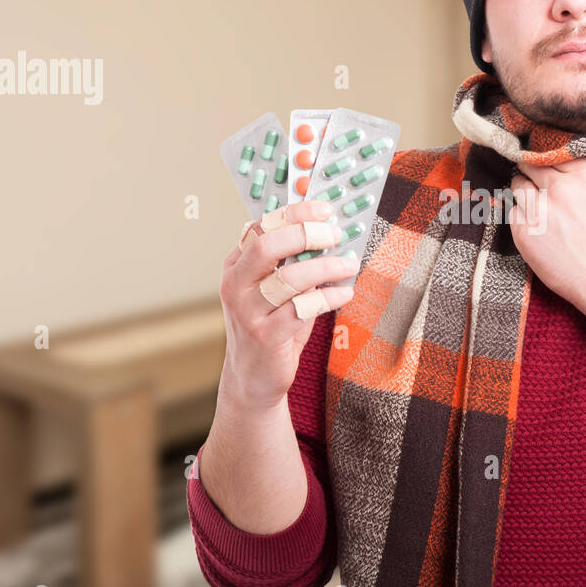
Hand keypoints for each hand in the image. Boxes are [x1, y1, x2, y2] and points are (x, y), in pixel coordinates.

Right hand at [217, 199, 358, 410]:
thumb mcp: (274, 290)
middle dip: (306, 234)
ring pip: (289, 278)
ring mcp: (247, 311)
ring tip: (349, 264)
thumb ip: (293, 263)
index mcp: (236, 265)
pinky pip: (303, 308)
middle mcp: (235, 285)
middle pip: (267, 246)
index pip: (261, 226)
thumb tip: (331, 235)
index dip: (294, 213)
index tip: (325, 209)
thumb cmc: (271, 325)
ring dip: (326, 267)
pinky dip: (328, 296)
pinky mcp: (266, 335)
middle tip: (336, 233)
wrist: (253, 377)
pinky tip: (344, 293)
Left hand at [508, 151, 585, 315]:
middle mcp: (558, 188)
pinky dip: (522, 217)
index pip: (553, 151)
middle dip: (534, 171)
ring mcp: (538, 210)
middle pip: (530, 165)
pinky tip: (538, 228)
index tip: (552, 164)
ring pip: (517, 186)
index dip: (551, 157)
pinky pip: (513, 213)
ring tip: (539, 206)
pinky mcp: (524, 233)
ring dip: (525, 191)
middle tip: (541, 184)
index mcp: (583, 175)